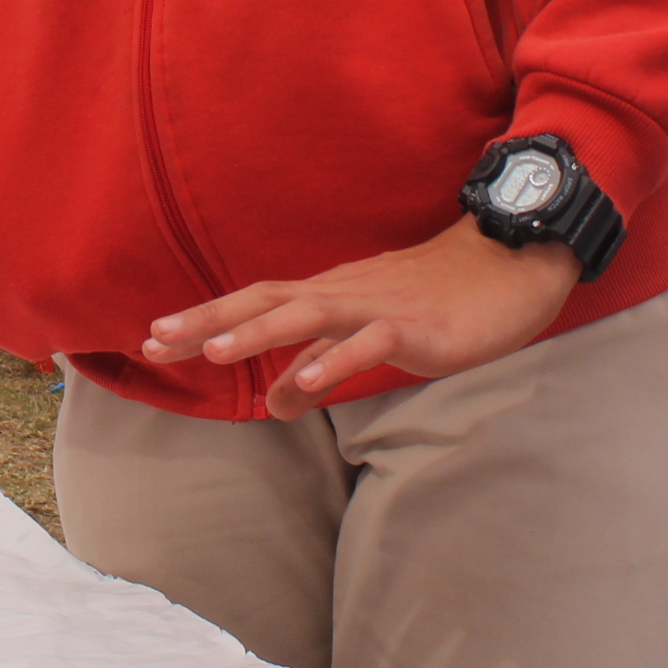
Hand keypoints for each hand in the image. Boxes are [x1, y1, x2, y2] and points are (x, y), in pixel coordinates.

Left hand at [138, 217, 578, 420]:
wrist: (512, 264)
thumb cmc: (440, 300)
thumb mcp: (369, 337)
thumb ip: (319, 367)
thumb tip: (273, 402)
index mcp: (330, 294)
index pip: (256, 302)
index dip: (206, 318)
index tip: (155, 336)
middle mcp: (344, 292)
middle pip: (265, 300)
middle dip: (209, 320)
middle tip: (156, 339)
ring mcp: (379, 306)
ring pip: (309, 313)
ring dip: (258, 332)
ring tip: (213, 354)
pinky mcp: (416, 327)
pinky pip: (369, 343)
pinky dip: (336, 360)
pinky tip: (307, 383)